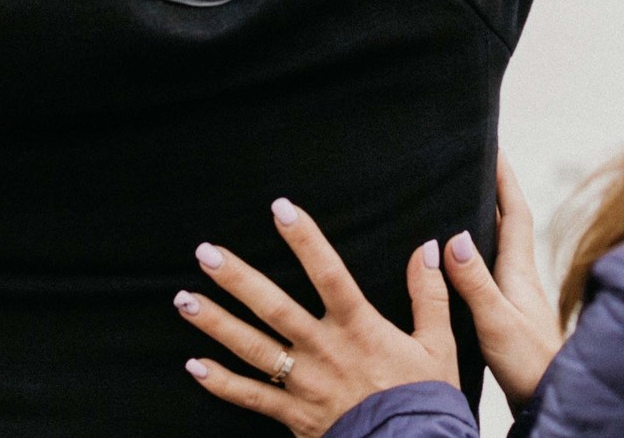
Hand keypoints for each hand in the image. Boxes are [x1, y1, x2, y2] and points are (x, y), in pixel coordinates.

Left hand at [177, 199, 457, 437]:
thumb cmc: (424, 399)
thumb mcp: (438, 343)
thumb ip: (429, 294)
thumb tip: (429, 248)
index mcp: (359, 328)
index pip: (328, 273)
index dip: (305, 240)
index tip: (281, 208)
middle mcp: (324, 351)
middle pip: (273, 308)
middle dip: (237, 280)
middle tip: (205, 253)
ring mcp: (304, 384)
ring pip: (252, 350)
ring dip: (216, 324)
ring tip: (184, 300)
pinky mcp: (293, 415)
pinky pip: (250, 399)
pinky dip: (220, 383)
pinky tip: (194, 366)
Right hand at [441, 156, 563, 409]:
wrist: (553, 398)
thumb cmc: (529, 364)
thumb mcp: (496, 321)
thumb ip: (475, 282)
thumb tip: (456, 236)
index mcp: (519, 271)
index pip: (513, 212)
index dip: (504, 177)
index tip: (493, 145)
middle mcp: (521, 277)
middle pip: (508, 221)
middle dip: (494, 188)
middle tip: (477, 160)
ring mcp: (518, 295)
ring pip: (501, 244)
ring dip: (487, 217)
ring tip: (466, 197)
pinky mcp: (511, 314)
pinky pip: (493, 267)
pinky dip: (480, 251)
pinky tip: (467, 260)